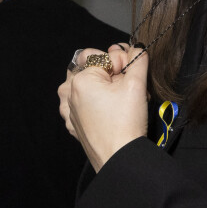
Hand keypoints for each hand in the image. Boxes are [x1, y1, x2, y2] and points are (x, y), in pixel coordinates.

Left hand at [58, 43, 148, 172]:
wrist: (119, 158)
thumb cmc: (125, 124)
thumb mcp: (137, 85)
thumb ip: (137, 60)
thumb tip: (138, 49)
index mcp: (80, 80)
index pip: (102, 55)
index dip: (120, 62)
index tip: (130, 75)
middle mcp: (69, 92)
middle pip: (92, 68)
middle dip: (112, 73)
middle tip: (127, 87)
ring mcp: (69, 110)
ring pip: (87, 85)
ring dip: (103, 87)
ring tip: (120, 100)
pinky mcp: (74, 123)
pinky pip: (83, 103)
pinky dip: (96, 102)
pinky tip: (110, 112)